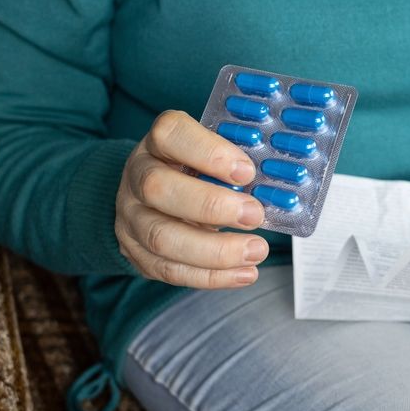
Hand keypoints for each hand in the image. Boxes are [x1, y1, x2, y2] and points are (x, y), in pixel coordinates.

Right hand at [115, 110, 268, 287]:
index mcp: (158, 143)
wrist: (152, 198)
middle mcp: (137, 176)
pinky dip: (212, 276)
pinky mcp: (136, 254)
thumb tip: (279, 185)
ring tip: (257, 250)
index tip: (246, 171)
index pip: (171, 134)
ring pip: (163, 237)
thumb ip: (237, 164)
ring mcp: (130, 217)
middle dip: (212, 205)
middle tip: (255, 214)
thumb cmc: (194, 172)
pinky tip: (245, 273)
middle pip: (159, 189)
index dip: (208, 152)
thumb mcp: (212, 156)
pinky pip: (170, 270)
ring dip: (216, 250)